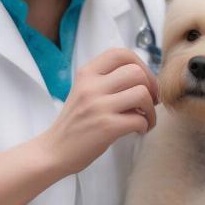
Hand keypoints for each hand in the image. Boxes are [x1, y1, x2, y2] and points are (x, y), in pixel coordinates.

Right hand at [38, 48, 157, 175]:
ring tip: (146, 118)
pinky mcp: (106, 127)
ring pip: (142, 94)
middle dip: (151, 87)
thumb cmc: (74, 123)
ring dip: (151, 109)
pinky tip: (137, 130)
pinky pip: (140, 119)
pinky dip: (145, 125)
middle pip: (136, 72)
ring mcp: (99, 106)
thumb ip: (106, 81)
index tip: (143, 81)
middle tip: (150, 102)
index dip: (139, 64)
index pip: (120, 53)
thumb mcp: (84, 92)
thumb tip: (143, 79)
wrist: (53, 150)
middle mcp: (91, 86)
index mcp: (86, 74)